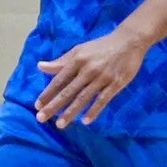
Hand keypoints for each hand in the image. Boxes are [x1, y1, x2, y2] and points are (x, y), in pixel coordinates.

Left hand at [34, 26, 148, 127]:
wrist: (129, 41)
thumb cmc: (101, 47)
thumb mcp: (79, 50)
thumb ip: (61, 61)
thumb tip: (40, 66)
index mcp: (77, 60)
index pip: (59, 80)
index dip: (48, 93)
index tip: (37, 105)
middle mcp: (88, 70)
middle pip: (68, 91)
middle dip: (54, 106)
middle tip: (41, 118)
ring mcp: (102, 78)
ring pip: (83, 98)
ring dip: (71, 112)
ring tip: (60, 124)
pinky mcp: (116, 84)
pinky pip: (103, 100)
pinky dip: (94, 111)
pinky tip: (85, 121)